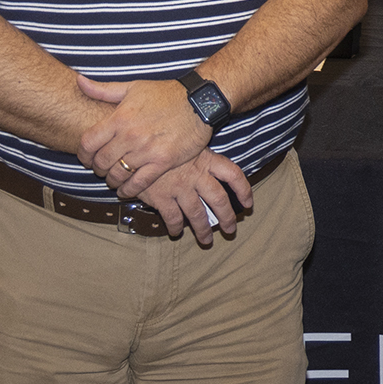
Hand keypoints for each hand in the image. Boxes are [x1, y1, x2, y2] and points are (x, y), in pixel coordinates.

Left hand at [75, 74, 212, 197]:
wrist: (200, 101)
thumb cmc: (166, 94)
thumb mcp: (133, 87)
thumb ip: (103, 89)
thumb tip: (78, 81)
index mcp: (120, 118)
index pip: (88, 143)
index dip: (83, 154)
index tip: (87, 158)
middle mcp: (130, 136)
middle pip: (101, 162)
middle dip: (97, 169)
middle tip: (101, 170)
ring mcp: (147, 150)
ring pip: (118, 174)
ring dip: (112, 181)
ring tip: (114, 180)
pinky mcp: (164, 162)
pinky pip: (139, 182)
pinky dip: (129, 190)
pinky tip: (126, 190)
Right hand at [136, 149, 253, 246]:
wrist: (134, 145)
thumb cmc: (162, 143)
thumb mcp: (186, 145)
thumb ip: (199, 158)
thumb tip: (210, 174)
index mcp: (206, 159)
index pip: (234, 175)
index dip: (244, 190)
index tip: (248, 204)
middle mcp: (196, 174)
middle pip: (219, 199)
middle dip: (227, 217)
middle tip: (230, 230)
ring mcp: (179, 187)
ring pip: (197, 213)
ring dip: (203, 229)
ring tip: (206, 240)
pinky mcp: (161, 196)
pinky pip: (173, 217)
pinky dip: (176, 227)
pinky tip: (176, 232)